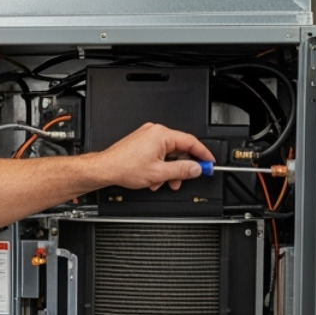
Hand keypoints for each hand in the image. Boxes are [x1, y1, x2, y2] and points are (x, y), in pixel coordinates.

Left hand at [94, 122, 214, 191]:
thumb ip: (182, 170)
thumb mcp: (159, 173)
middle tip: (185, 178)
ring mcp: (147, 136)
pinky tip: (154, 178)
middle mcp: (155, 132)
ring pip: (168, 154)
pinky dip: (159, 167)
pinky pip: (158, 153)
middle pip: (179, 149)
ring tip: (163, 182)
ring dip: (169, 170)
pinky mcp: (142, 143)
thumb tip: (196, 168)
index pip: (191, 142)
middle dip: (181, 167)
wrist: (106, 168)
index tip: (210, 163)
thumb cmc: (125, 167)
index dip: (203, 154)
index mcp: (162, 134)